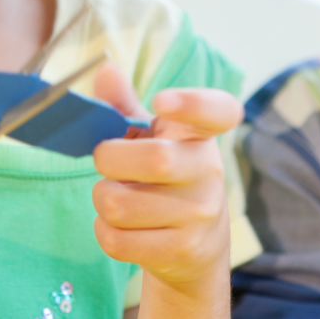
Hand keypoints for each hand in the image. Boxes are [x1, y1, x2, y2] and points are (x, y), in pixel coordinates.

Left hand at [90, 64, 242, 294]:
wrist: (194, 248)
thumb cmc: (162, 179)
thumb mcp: (148, 138)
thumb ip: (124, 105)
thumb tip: (106, 69)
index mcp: (198, 134)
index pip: (217, 111)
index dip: (192, 103)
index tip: (160, 102)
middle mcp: (208, 170)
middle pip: (153, 159)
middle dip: (109, 159)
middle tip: (106, 161)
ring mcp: (200, 213)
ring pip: (121, 204)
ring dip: (102, 199)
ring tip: (115, 197)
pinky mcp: (183, 249)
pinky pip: (117, 240)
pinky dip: (103, 230)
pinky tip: (118, 225)